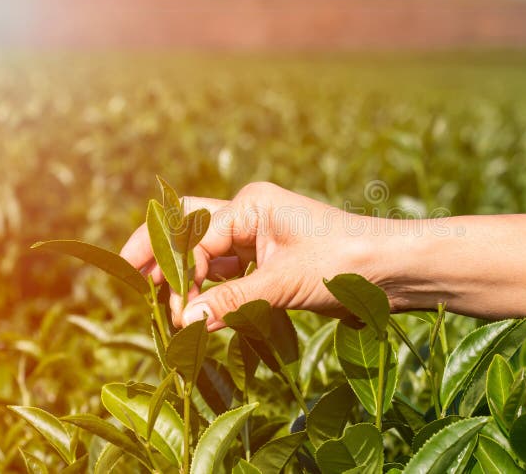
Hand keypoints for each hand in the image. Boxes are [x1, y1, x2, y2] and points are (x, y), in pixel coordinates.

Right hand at [121, 182, 390, 329]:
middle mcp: (250, 214)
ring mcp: (260, 236)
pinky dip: (214, 291)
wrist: (392, 270)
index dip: (179, 275)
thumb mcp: (284, 283)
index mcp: (251, 204)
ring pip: (208, 254)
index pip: (195, 238)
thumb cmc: (345, 262)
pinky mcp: (270, 260)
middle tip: (132, 280)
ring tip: (163, 306)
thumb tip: (183, 321)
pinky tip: (201, 312)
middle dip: (161, 253)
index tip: (174, 313)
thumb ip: (231, 301)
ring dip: (188, 278)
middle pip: (190, 229)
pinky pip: (230, 273)